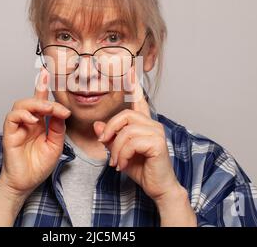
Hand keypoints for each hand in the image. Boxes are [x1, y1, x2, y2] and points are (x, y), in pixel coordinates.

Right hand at [0, 68, 70, 197]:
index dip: (42, 87)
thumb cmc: (38, 166)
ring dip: (35, 104)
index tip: (48, 73)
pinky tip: (33, 119)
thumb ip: (58, 128)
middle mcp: (27, 122)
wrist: (25, 184)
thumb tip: (61, 112)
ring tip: (47, 111)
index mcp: (38, 124)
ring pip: (20, 104)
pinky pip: (12, 117)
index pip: (40, 102)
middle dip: (44, 98)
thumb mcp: (55, 146)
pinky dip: (22, 114)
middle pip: (31, 100)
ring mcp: (17, 127)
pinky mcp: (9, 134)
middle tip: (57, 107)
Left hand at [94, 68, 195, 225]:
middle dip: (110, 130)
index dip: (134, 85)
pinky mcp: (157, 143)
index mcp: (145, 124)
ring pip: (126, 131)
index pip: (139, 101)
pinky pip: (131, 142)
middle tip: (104, 145)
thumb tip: (97, 125)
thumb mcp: (119, 153)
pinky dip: (122, 155)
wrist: (158, 188)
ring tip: (116, 163)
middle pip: (125, 115)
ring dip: (115, 149)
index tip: (130, 68)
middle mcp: (152, 124)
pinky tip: (123, 165)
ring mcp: (157, 132)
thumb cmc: (142, 170)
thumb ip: (110, 138)